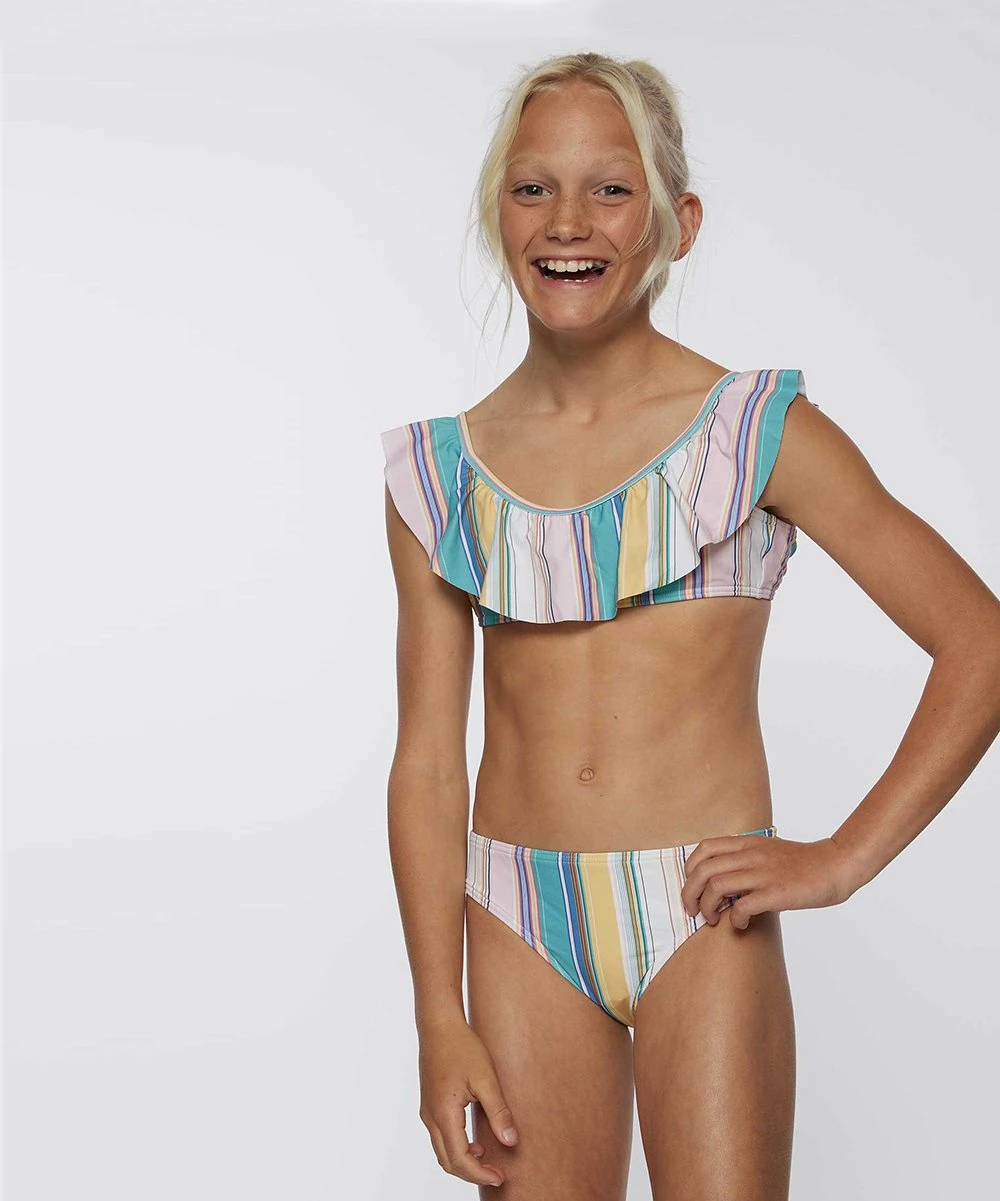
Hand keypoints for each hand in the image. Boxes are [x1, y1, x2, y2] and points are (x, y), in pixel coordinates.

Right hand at [418, 1016, 517, 1187]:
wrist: (439, 1024)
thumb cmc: (461, 1047)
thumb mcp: (486, 1078)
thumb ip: (498, 1111)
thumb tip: (511, 1141)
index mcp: (444, 1113)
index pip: (460, 1159)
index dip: (480, 1173)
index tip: (500, 1176)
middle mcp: (430, 1116)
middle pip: (447, 1161)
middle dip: (471, 1173)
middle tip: (496, 1173)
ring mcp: (427, 1110)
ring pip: (441, 1151)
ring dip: (463, 1160)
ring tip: (487, 1158)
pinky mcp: (429, 1103)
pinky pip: (440, 1136)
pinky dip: (456, 1147)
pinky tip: (474, 1139)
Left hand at [680, 833, 857, 929]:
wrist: (835, 866)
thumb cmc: (802, 863)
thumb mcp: (768, 850)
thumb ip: (745, 858)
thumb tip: (721, 877)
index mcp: (748, 843)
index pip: (705, 848)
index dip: (690, 868)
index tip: (692, 886)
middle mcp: (751, 855)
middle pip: (703, 870)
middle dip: (690, 893)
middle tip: (692, 910)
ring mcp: (763, 873)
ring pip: (716, 887)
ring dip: (707, 908)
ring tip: (712, 919)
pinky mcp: (776, 893)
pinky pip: (742, 906)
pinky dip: (734, 919)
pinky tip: (741, 925)